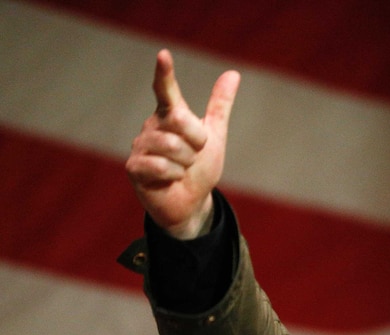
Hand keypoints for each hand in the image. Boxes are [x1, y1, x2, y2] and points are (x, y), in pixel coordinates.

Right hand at [126, 49, 240, 238]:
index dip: (164, 73)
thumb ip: (219, 106)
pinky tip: (170, 180)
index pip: (166, 90)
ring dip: (186, 163)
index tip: (164, 55)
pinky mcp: (134, 167)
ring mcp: (140, 146)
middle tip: (193, 156)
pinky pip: (161, 166)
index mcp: (170, 115)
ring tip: (181, 169)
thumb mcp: (215, 136)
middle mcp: (152, 125)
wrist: (191, 202)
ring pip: (173, 146)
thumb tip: (233, 73)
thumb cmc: (200, 168)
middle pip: (181, 121)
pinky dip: (174, 176)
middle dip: (197, 143)